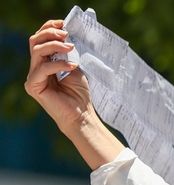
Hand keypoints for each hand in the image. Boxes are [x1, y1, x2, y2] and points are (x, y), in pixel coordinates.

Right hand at [24, 19, 93, 134]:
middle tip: (66, 34)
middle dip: (50, 33)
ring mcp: (33, 76)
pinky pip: (43, 68)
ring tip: (71, 47)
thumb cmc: (79, 94)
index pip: (41, 39)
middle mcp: (36, 67)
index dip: (50, 28)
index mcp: (45, 61)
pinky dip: (58, 64)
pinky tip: (72, 66)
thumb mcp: (75, 66)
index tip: (65, 23)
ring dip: (55, 45)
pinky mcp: (33, 85)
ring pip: (37, 51)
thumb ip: (68, 52)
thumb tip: (68, 34)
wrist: (81, 115)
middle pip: (35, 41)